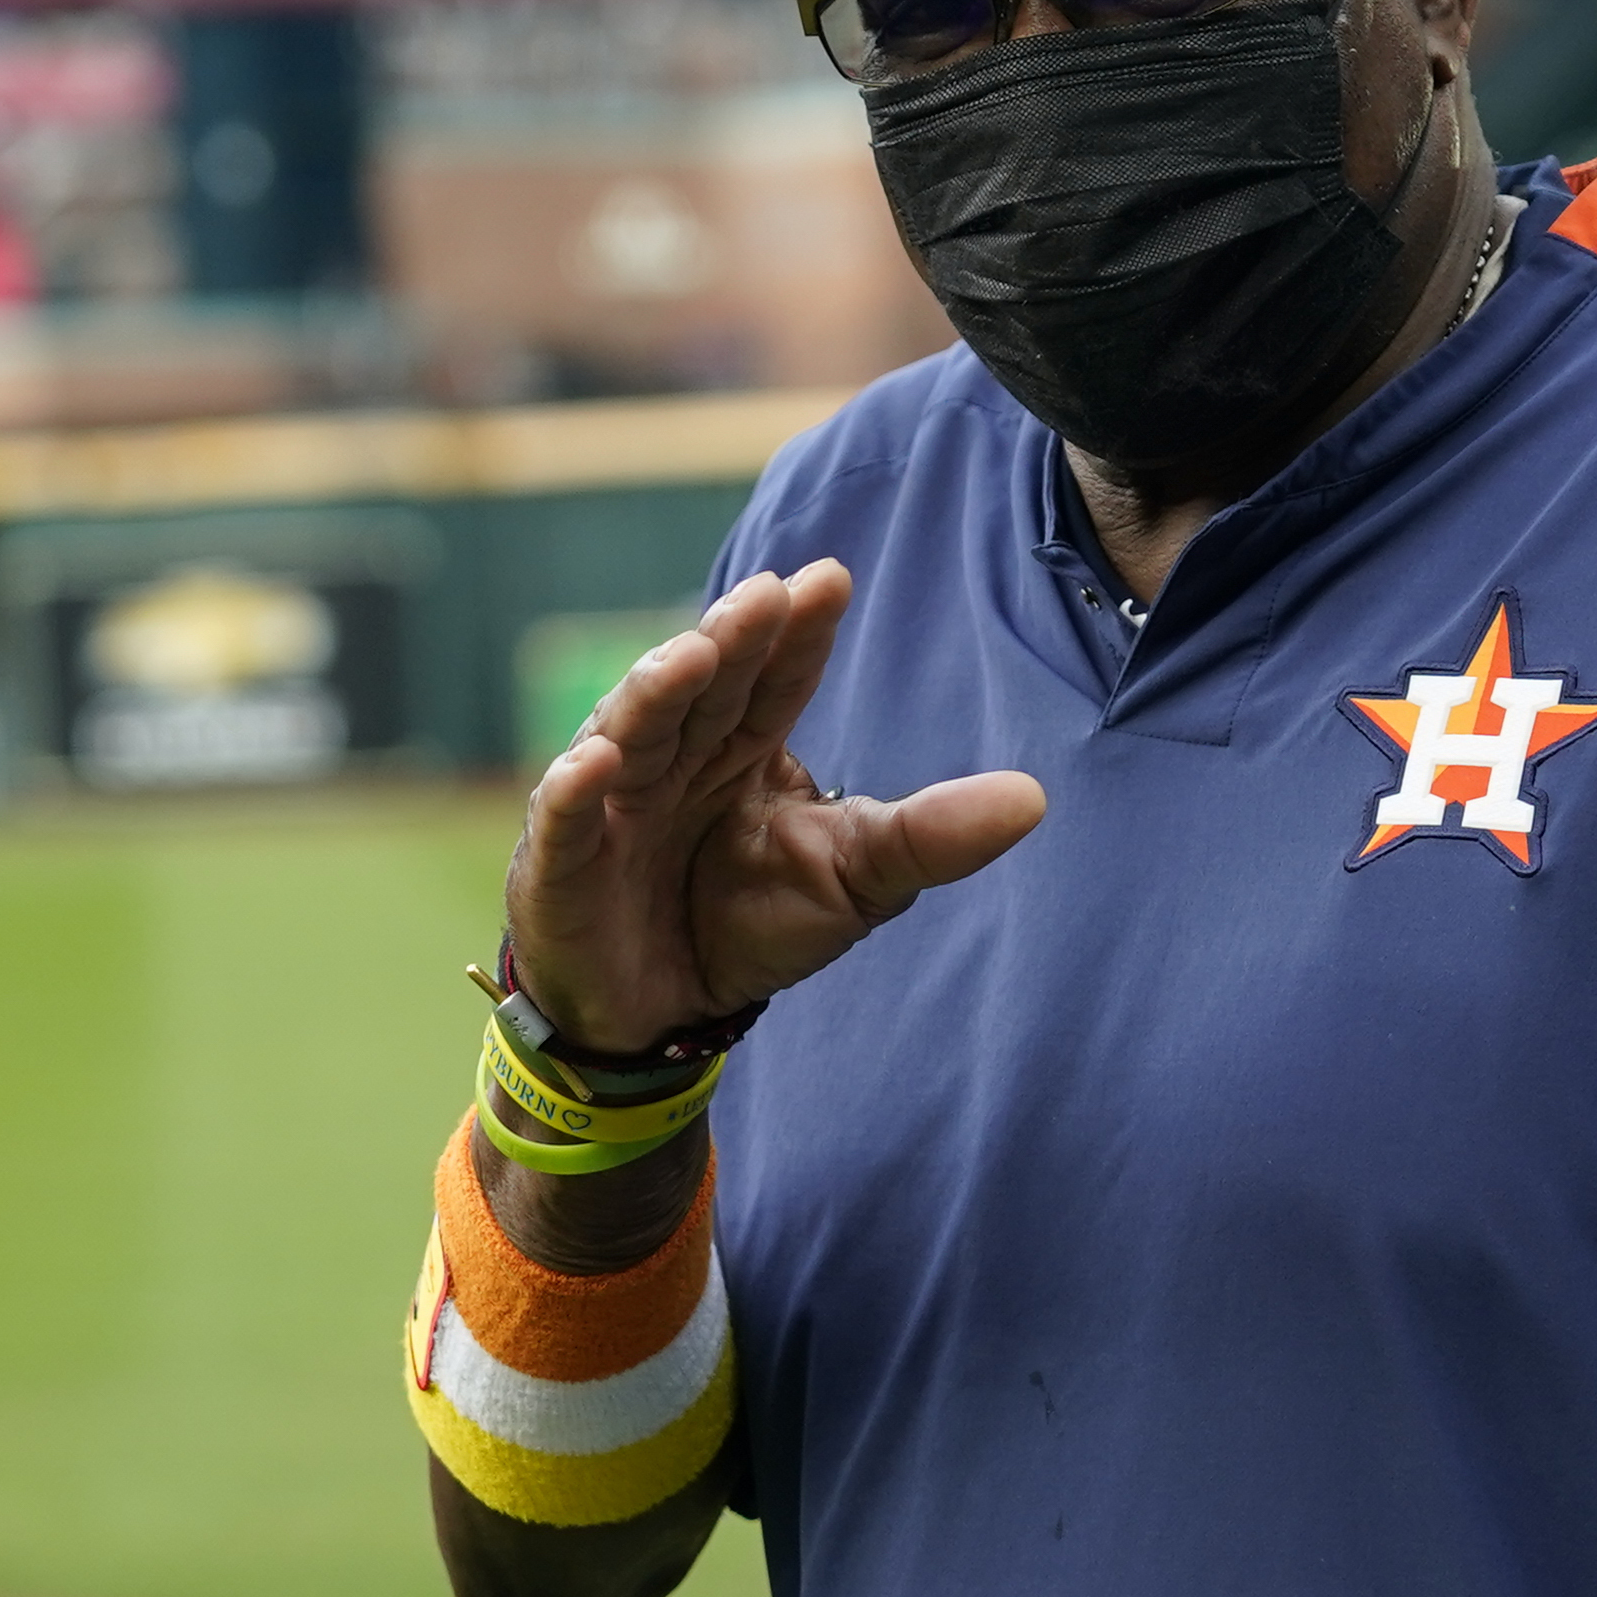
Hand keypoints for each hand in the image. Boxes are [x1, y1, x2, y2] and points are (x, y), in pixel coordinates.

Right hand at [502, 562, 1043, 1055]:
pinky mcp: (560, 865)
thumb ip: (930, 836)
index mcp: (743, 747)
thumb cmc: (753, 923)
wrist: (665, 1015)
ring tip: (691, 655)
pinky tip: (591, 761)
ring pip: (631, 731)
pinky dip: (573, 792)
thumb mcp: (856, 881)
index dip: (800, 633)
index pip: (776, 678)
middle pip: (705, 687)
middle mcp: (675, 757)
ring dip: (655, 690)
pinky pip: (564, 821)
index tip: (831, 581)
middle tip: (767, 597)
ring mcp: (613, 804)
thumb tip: (1035, 798)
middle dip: (732, 641)